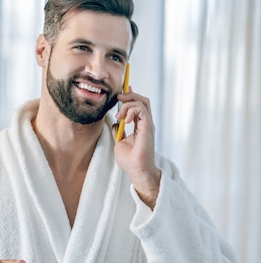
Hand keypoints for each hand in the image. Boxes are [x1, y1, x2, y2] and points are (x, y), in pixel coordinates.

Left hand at [113, 89, 160, 208]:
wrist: (136, 171)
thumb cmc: (130, 160)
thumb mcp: (119, 142)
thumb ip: (118, 131)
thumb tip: (114, 123)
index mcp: (141, 126)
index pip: (138, 105)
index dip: (131, 96)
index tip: (121, 92)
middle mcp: (146, 123)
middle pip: (142, 100)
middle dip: (130, 95)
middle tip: (118, 98)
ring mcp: (148, 125)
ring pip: (143, 102)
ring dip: (128, 104)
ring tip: (119, 115)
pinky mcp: (148, 127)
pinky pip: (142, 110)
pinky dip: (131, 110)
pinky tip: (124, 120)